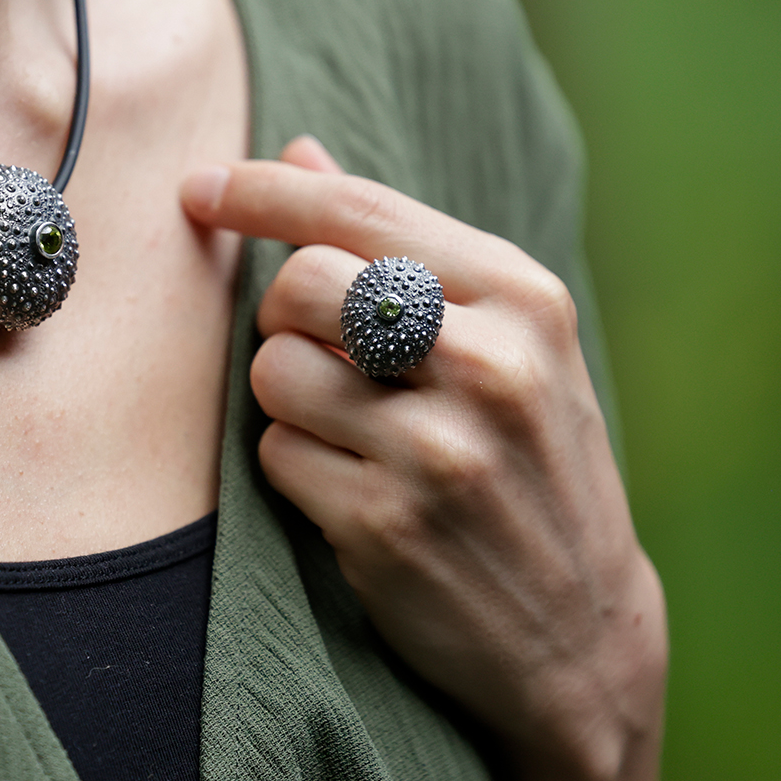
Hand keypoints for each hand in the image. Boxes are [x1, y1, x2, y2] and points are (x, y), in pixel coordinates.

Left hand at [181, 137, 666, 780]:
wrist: (580, 631)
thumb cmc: (527, 458)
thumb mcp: (502, 338)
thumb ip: (397, 244)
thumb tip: (298, 150)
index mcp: (521, 299)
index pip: (362, 211)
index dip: (264, 192)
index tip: (201, 188)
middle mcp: (489, 365)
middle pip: (302, 284)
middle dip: (283, 314)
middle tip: (317, 349)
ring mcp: (440, 452)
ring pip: (275, 371)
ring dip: (287, 396)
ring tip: (348, 429)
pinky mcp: (386, 525)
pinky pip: (275, 453)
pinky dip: (292, 463)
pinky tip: (352, 490)